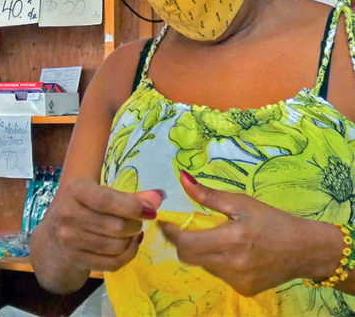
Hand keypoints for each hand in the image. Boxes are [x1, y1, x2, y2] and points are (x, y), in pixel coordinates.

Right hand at [43, 177, 163, 271]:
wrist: (57, 229)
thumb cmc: (87, 205)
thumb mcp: (103, 193)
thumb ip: (131, 196)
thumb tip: (158, 197)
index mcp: (76, 190)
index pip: (106, 200)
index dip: (132, 207)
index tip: (150, 212)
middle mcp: (67, 213)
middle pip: (115, 227)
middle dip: (135, 225)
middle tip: (137, 222)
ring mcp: (68, 239)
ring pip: (116, 246)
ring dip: (132, 240)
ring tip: (131, 233)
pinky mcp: (74, 258)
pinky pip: (112, 263)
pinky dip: (128, 255)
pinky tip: (129, 245)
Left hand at [159, 171, 340, 295]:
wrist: (305, 250)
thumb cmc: (272, 221)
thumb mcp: (241, 203)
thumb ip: (208, 195)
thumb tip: (182, 178)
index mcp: (231, 240)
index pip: (185, 243)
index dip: (170, 233)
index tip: (163, 222)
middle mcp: (232, 265)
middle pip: (189, 257)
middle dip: (182, 242)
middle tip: (183, 228)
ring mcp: (237, 281)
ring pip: (203, 266)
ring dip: (201, 251)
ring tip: (218, 238)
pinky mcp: (244, 290)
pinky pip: (218, 275)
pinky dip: (216, 262)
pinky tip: (232, 252)